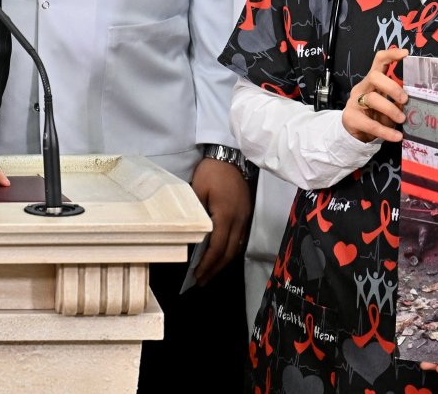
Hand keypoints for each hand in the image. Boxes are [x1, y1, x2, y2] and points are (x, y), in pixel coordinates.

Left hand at [190, 157, 250, 283]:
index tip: (197, 275)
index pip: (217, 247)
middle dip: (215, 269)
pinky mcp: (246, 214)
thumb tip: (191, 233)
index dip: (207, 264)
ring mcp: (245, 218)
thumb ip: (196, 213)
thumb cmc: (211, 172)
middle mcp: (239, 220)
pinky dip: (230, 251)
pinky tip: (222, 255)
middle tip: (202, 281)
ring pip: (236, 248)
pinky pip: (240, 239)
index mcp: (225, 215)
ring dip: (223, 262)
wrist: (231, 156)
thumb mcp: (198, 189)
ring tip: (210, 273)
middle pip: (229, 252)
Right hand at [342, 47, 406, 143]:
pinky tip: (396, 136)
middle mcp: (363, 88)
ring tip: (402, 119)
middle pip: (374, 76)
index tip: (405, 54)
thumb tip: (415, 101)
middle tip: (405, 100)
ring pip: (373, 99)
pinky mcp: (351, 118)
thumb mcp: (388, 105)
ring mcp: (354, 102)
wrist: (355, 132)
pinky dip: (386, 131)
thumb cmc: (375, 114)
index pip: (378, 61)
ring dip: (391, 110)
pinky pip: (370, 124)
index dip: (391, 55)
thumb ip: (398, 101)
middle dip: (392, 87)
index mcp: (373, 81)